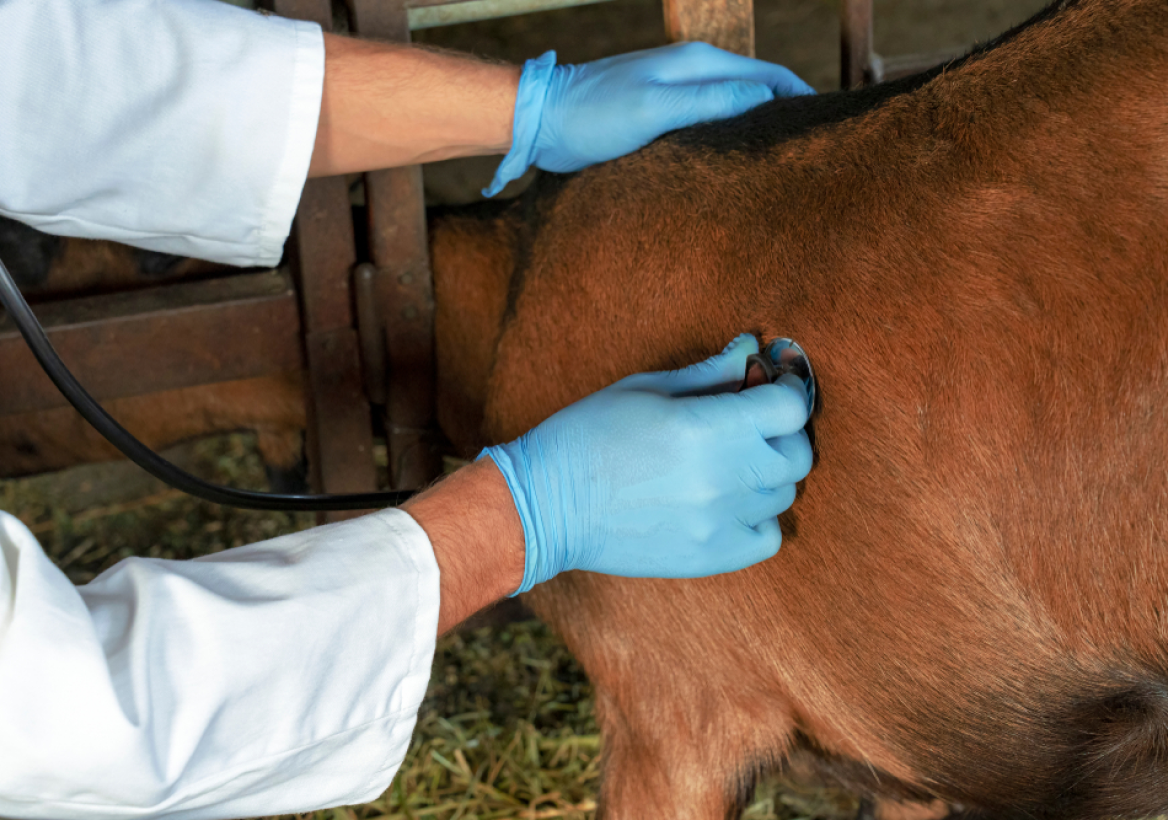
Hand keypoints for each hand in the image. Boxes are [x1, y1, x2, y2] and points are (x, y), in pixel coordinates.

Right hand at [482, 334, 813, 592]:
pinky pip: (768, 536)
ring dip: (768, 473)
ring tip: (732, 462)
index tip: (774, 385)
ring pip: (783, 494)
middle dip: (782, 431)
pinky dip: (759, 518)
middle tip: (754, 423)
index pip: (790, 407)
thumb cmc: (588, 434)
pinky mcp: (712, 556)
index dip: (787, 390)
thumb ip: (709, 372)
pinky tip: (728, 503)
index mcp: (707, 427)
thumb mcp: (646, 388)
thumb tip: (751, 348)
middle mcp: (724, 478)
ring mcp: (721, 522)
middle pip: (797, 454)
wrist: (545, 505)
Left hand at [484, 43, 813, 195]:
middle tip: (809, 161)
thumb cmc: (593, 114)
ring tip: (779, 171)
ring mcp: (677, 96)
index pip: (770, 78)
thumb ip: (709, 101)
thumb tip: (765, 103)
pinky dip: (726, 144)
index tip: (828, 134)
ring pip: (733, 113)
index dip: (802, 102)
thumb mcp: (654, 108)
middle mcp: (693, 75)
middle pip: (757, 93)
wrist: (543, 122)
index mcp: (699, 63)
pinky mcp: (661, 120)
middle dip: (785, 120)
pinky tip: (734, 170)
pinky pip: (708, 129)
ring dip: (756, 134)